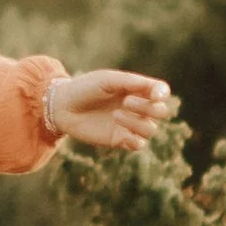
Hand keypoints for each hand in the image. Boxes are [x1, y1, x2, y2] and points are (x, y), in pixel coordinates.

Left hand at [44, 68, 177, 152]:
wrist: (63, 107)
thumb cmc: (84, 89)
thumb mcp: (107, 80)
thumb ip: (132, 83)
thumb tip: (158, 91)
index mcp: (136, 89)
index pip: (161, 92)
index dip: (162, 93)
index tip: (153, 94)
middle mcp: (136, 108)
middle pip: (161, 112)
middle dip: (148, 107)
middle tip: (125, 101)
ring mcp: (129, 125)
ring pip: (151, 129)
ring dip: (137, 122)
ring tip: (115, 114)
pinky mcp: (120, 140)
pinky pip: (140, 144)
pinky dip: (133, 138)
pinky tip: (116, 126)